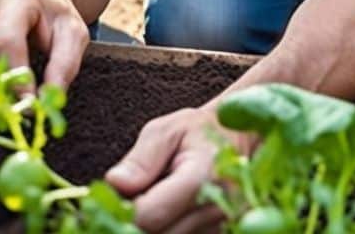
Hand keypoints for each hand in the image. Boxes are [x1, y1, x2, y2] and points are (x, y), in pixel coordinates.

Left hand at [105, 106, 235, 232]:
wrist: (240, 141)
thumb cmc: (199, 132)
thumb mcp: (166, 131)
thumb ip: (141, 160)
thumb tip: (115, 184)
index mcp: (202, 177)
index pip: (150, 216)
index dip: (124, 210)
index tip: (118, 196)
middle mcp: (216, 209)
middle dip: (135, 221)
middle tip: (133, 196)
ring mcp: (221, 228)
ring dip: (153, 226)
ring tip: (156, 197)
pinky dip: (168, 228)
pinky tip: (169, 211)